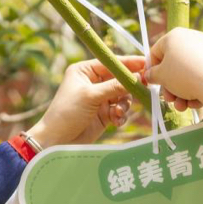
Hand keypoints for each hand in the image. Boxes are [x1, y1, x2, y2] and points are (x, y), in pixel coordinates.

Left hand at [27, 57, 146, 147]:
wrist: (57, 141)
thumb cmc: (67, 113)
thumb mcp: (90, 96)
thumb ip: (114, 86)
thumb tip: (137, 77)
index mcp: (85, 71)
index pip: (111, 63)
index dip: (129, 63)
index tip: (145, 64)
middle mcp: (93, 83)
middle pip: (120, 79)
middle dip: (129, 86)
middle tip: (142, 88)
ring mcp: (99, 99)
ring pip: (123, 96)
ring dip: (124, 104)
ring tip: (117, 112)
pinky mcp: (104, 114)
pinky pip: (120, 110)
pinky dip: (121, 115)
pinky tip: (115, 121)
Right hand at [145, 28, 202, 111]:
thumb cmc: (182, 76)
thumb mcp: (160, 76)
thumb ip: (152, 75)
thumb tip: (149, 75)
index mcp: (174, 36)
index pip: (156, 52)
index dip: (151, 70)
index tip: (152, 83)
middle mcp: (191, 38)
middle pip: (173, 65)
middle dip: (169, 86)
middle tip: (169, 99)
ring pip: (187, 73)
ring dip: (181, 92)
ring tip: (183, 106)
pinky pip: (201, 75)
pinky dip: (196, 89)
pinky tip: (196, 102)